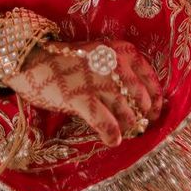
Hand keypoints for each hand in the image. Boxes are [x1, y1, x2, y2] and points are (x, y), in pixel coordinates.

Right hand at [7, 38, 162, 147]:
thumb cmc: (70, 61)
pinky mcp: (81, 97)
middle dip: (141, 117)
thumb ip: (121, 73)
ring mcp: (98, 80)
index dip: (155, 100)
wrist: (34, 59)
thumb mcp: (101, 57)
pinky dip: (111, 134)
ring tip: (122, 132)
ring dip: (127, 127)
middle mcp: (114, 63)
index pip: (150, 78)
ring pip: (127, 113)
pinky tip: (112, 140)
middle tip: (137, 126)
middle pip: (141, 99)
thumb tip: (143, 103)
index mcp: (122, 50)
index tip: (155, 113)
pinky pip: (106, 122)